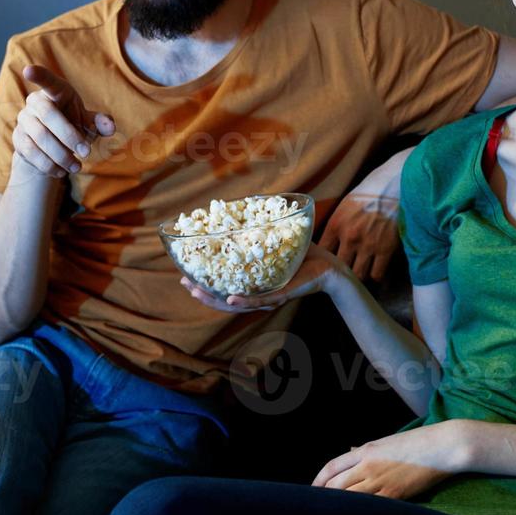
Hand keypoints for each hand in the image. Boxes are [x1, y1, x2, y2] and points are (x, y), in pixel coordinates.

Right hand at [10, 65, 114, 181]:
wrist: (52, 146)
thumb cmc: (73, 125)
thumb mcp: (88, 123)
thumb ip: (100, 123)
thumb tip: (110, 126)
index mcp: (55, 92)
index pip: (47, 81)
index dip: (39, 75)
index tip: (28, 70)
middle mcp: (35, 102)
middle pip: (48, 115)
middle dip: (68, 135)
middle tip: (86, 152)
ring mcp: (24, 120)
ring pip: (39, 137)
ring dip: (61, 155)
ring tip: (76, 167)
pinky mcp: (18, 138)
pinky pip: (31, 152)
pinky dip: (48, 164)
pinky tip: (61, 171)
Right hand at [178, 243, 349, 313]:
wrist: (329, 267)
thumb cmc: (302, 255)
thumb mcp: (274, 241)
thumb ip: (257, 231)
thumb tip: (238, 210)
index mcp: (254, 285)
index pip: (224, 289)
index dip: (204, 286)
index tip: (185, 276)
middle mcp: (259, 296)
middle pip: (225, 301)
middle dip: (203, 294)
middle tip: (186, 283)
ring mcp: (269, 297)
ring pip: (238, 304)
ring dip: (216, 299)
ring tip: (198, 291)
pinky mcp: (282, 294)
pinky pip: (261, 300)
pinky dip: (244, 302)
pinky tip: (230, 299)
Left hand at [311, 422, 465, 499]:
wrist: (442, 447)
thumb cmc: (416, 443)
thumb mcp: (386, 442)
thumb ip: (365, 451)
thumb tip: (349, 453)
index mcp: (365, 450)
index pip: (331, 467)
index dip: (318, 481)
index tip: (313, 491)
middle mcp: (368, 465)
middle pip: (335, 485)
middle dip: (324, 497)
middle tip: (318, 509)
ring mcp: (380, 481)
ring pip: (349, 498)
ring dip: (339, 508)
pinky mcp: (394, 495)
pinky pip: (370, 507)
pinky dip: (360, 514)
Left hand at [319, 189, 400, 282]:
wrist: (392, 187)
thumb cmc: (368, 194)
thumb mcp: (344, 207)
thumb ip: (336, 226)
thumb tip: (329, 244)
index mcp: (336, 225)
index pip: (322, 252)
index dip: (323, 260)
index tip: (327, 263)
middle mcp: (349, 238)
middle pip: (339, 267)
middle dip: (342, 272)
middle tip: (344, 274)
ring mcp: (368, 245)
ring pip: (358, 274)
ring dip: (359, 275)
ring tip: (360, 273)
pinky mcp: (385, 249)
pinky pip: (377, 273)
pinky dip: (376, 276)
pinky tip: (375, 272)